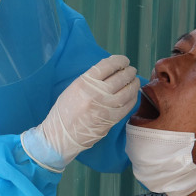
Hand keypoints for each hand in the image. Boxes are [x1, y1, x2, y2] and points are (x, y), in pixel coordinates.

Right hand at [22, 55, 138, 170]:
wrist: (61, 136)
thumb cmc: (64, 111)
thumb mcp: (73, 89)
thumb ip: (91, 80)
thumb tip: (111, 71)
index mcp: (84, 83)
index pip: (107, 66)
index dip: (119, 60)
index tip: (124, 60)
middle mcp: (96, 94)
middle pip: (120, 77)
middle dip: (129, 71)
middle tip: (131, 70)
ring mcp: (105, 108)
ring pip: (127, 91)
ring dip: (134, 84)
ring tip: (134, 80)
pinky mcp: (111, 120)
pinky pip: (128, 106)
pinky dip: (133, 98)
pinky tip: (132, 94)